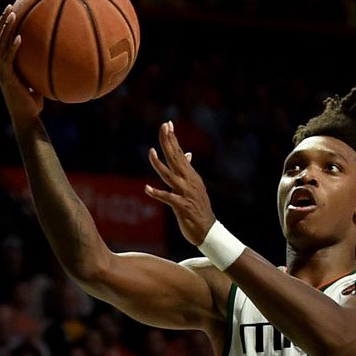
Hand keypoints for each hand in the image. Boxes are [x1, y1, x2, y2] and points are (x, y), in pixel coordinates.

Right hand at [0, 5, 43, 124]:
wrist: (26, 118)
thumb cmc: (33, 102)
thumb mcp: (36, 81)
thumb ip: (39, 69)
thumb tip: (55, 58)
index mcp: (5, 65)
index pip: (0, 41)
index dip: (3, 26)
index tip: (11, 11)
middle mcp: (0, 66)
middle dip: (2, 22)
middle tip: (9, 6)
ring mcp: (2, 71)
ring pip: (0, 45)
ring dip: (6, 29)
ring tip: (13, 15)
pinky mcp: (8, 78)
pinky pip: (9, 60)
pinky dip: (13, 47)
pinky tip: (20, 38)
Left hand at [145, 121, 214, 244]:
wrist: (208, 230)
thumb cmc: (199, 208)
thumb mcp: (195, 186)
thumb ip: (189, 169)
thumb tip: (188, 154)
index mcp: (191, 176)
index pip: (180, 154)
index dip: (173, 139)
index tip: (167, 124)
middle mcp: (188, 182)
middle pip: (175, 159)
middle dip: (169, 143)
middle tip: (164, 127)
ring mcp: (185, 193)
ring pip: (170, 175)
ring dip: (159, 164)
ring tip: (150, 151)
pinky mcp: (181, 207)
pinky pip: (167, 198)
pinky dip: (157, 193)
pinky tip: (146, 189)